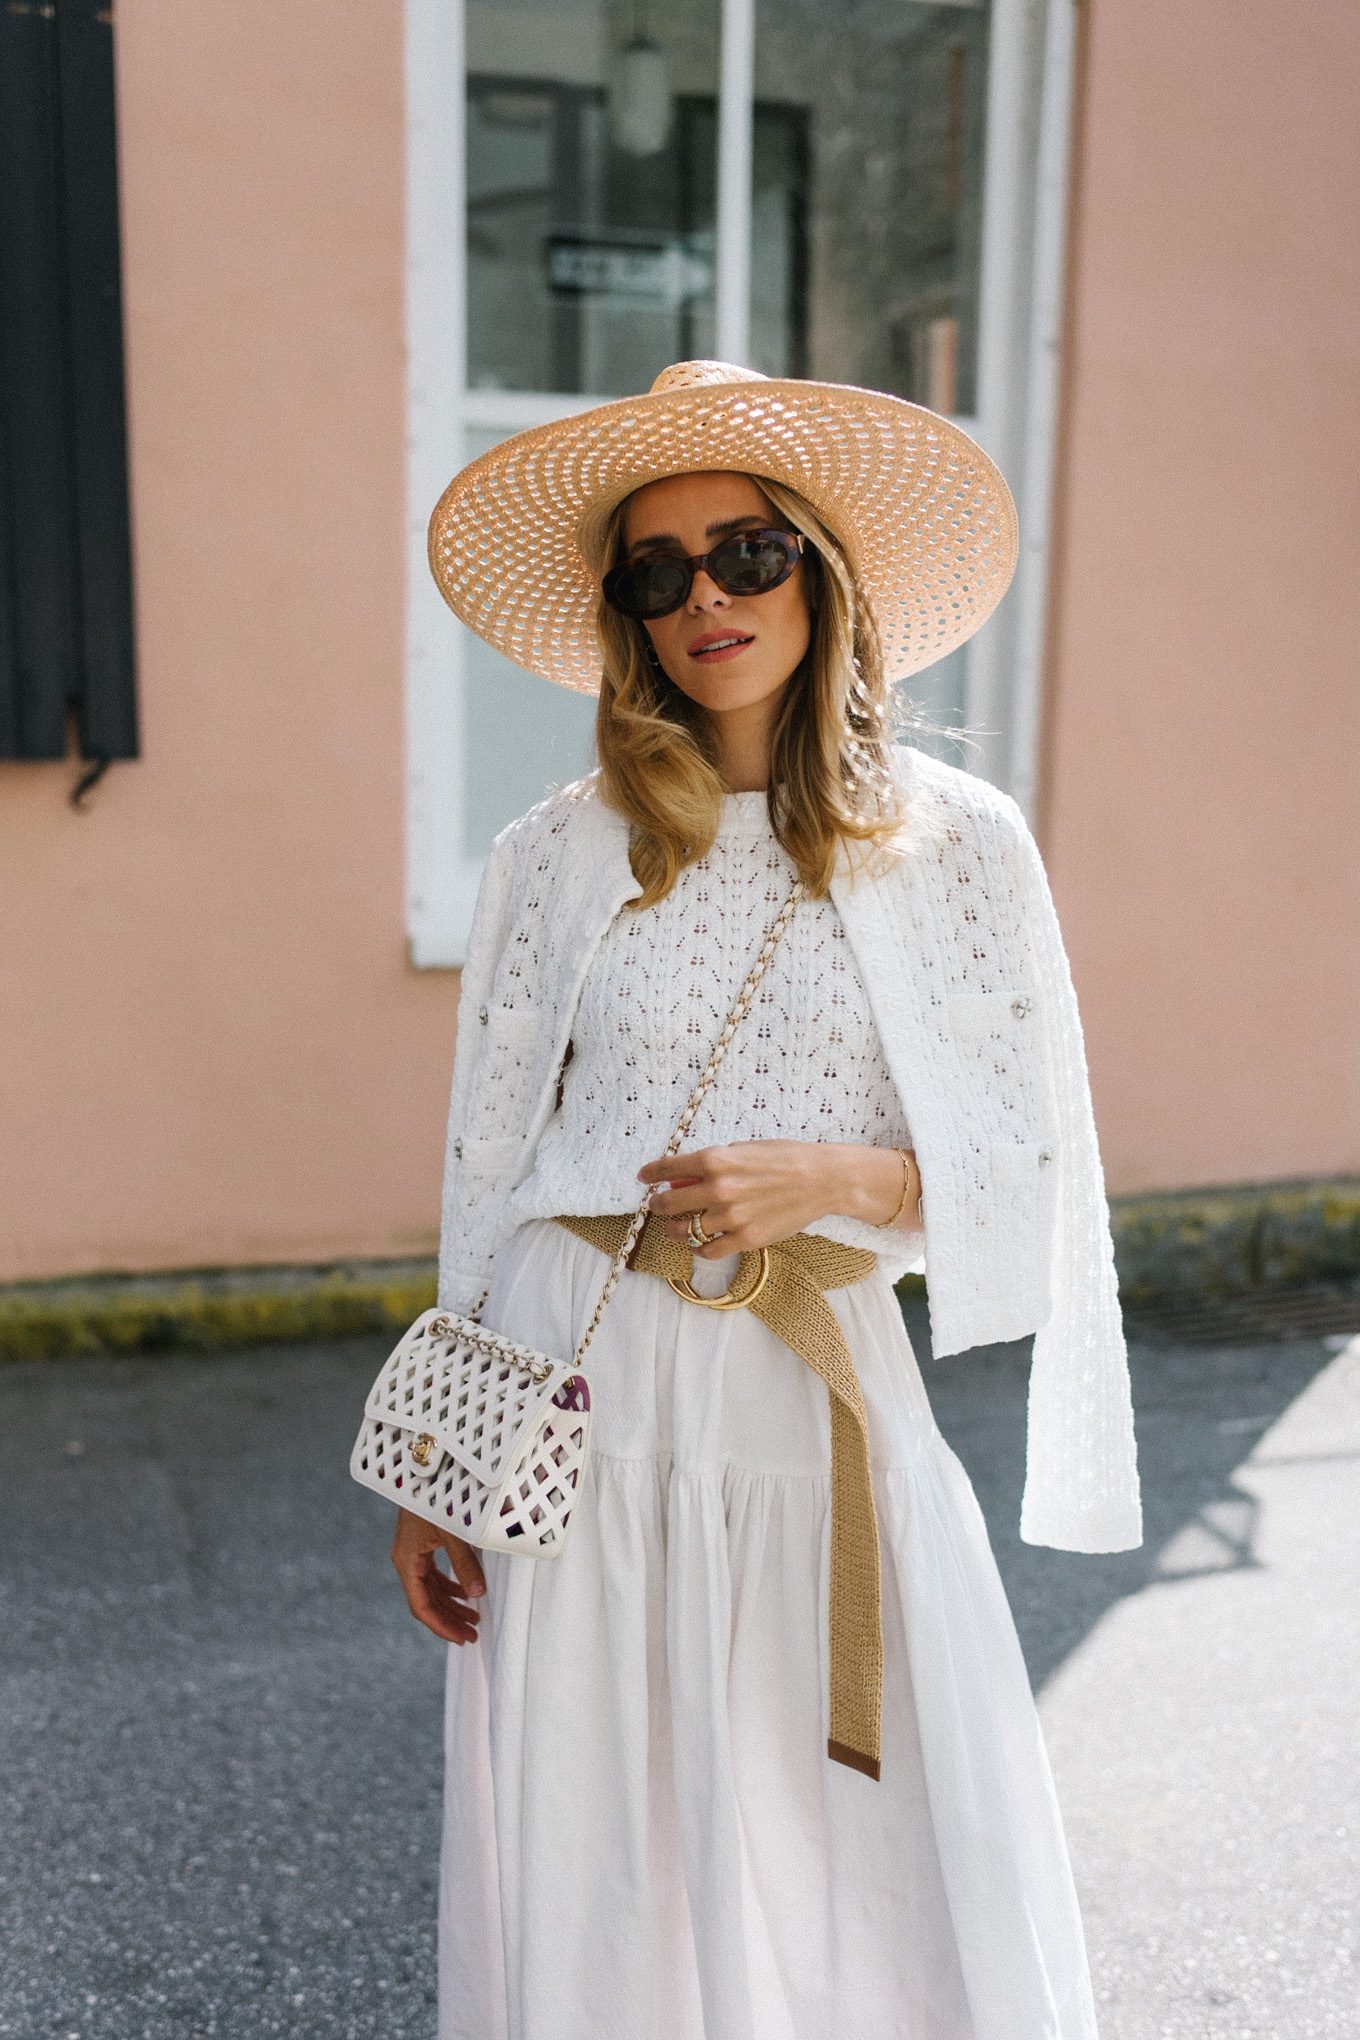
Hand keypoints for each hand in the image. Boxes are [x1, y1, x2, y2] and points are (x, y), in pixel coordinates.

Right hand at [390, 1506, 486, 1644]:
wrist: (422, 1466)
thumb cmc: (433, 1497)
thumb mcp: (453, 1532)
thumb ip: (465, 1564)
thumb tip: (478, 1593)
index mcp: (407, 1562)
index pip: (421, 1606)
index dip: (442, 1625)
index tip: (461, 1638)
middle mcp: (406, 1560)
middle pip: (426, 1601)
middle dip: (449, 1619)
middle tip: (472, 1634)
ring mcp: (412, 1551)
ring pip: (430, 1588)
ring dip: (451, 1603)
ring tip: (473, 1617)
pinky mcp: (420, 1542)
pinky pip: (433, 1573)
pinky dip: (449, 1585)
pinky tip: (466, 1591)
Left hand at [638, 1139, 850, 1257]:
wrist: (821, 1180)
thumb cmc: (785, 1158)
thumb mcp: (744, 1149)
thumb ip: (714, 1162)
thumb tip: (685, 1175)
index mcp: (715, 1160)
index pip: (667, 1168)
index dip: (650, 1173)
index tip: (644, 1177)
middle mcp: (718, 1189)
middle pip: (668, 1204)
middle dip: (658, 1206)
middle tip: (659, 1206)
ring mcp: (731, 1217)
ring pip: (684, 1231)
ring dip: (676, 1229)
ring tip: (678, 1227)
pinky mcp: (745, 1239)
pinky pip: (708, 1251)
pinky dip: (700, 1248)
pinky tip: (702, 1242)